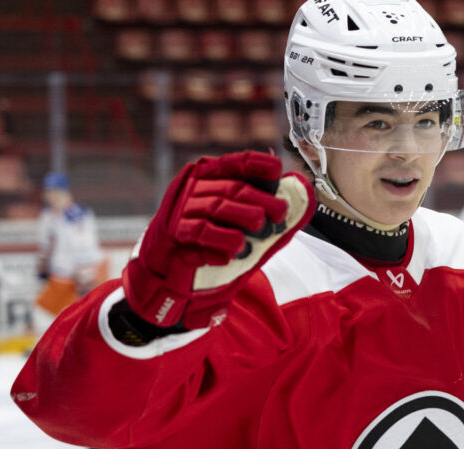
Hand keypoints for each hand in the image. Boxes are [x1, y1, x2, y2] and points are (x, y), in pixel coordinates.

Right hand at [123, 150, 313, 328]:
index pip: (234, 164)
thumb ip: (261, 206)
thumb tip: (297, 188)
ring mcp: (181, 210)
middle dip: (262, 200)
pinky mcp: (174, 233)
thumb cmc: (207, 241)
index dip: (256, 164)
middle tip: (280, 213)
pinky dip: (220, 241)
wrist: (166, 270)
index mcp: (208, 178)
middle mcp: (193, 189)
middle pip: (232, 189)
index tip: (277, 171)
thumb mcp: (234, 221)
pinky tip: (230, 255)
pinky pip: (200, 233)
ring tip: (260, 230)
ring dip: (243, 219)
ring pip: (217, 207)